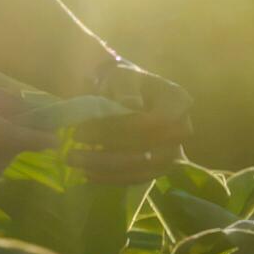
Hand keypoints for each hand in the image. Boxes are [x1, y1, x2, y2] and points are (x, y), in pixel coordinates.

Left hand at [66, 62, 193, 183]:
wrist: (129, 94)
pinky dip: (112, 177)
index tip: (83, 130)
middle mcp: (182, 128)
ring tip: (75, 162)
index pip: (156, 121)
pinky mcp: (159, 168)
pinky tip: (88, 173)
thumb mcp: (122, 75)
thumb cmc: (124, 83)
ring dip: (105, 167)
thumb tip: (132, 103)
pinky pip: (137, 178)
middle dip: (108, 152)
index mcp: (177, 101)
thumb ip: (125, 86)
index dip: (122, 128)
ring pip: (141, 167)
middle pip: (148, 148)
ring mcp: (173, 152)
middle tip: (71, 151)